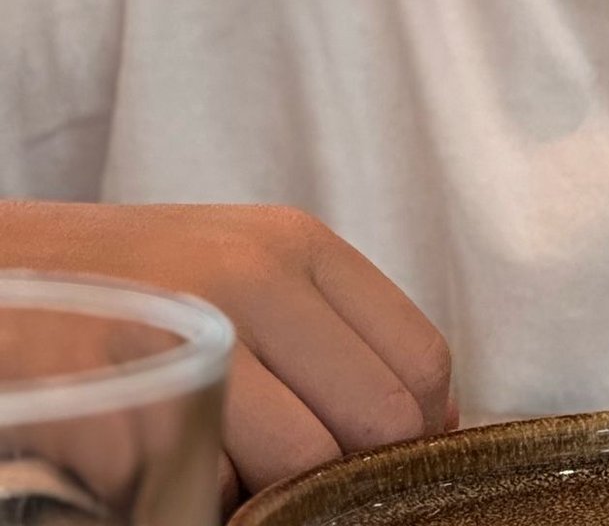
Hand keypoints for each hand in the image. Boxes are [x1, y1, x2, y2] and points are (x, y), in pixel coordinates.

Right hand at [0, 201, 456, 510]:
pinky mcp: (114, 405)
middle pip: (376, 422)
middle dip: (350, 473)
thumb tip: (430, 423)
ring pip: (299, 470)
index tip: (381, 463)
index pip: (420, 362)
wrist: (4, 278)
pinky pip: (202, 496)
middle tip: (296, 477)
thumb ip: (332, 331)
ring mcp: (180, 338)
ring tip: (230, 470)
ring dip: (274, 498)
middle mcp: (246, 277)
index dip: (416, 434)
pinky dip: (200, 504)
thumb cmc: (136, 288)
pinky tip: (169, 474)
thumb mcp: (243, 270)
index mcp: (293, 244)